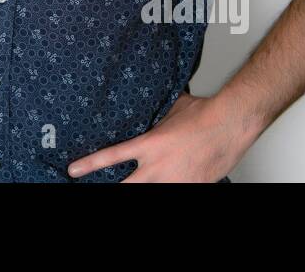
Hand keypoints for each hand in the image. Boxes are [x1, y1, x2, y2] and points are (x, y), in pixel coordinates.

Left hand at [66, 90, 255, 181]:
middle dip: (109, 190)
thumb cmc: (203, 114)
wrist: (231, 124)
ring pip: (148, 194)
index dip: (88, 165)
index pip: (110, 157)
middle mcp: (158, 168)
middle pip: (124, 188)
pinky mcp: (193, 189)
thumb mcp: (169, 111)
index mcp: (149, 146)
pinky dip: (172, 188)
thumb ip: (153, 117)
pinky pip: (177, 194)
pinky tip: (172, 183)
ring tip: (143, 183)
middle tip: (96, 190)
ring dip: (143, 189)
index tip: (73, 171)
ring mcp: (175, 181)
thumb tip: (145, 111)